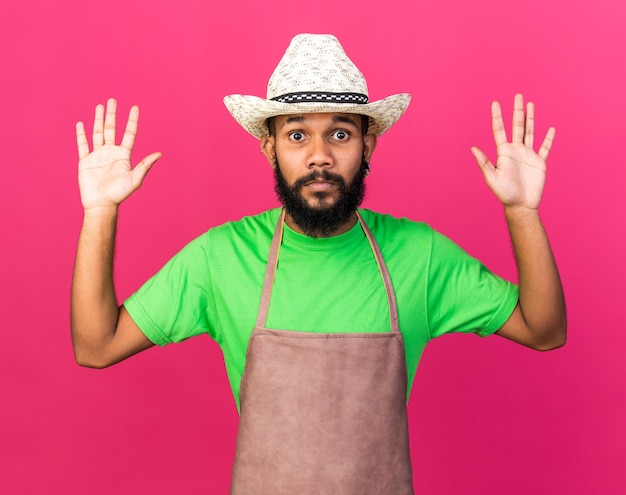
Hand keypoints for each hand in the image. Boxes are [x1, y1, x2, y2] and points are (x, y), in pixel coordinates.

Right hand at [76, 98, 160, 210]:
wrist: (101, 204)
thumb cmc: (119, 194)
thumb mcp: (135, 179)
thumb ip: (145, 165)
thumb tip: (160, 153)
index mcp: (124, 155)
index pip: (129, 134)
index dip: (132, 120)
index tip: (135, 107)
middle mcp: (111, 153)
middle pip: (112, 129)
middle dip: (112, 114)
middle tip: (112, 100)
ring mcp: (98, 156)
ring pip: (98, 133)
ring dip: (98, 119)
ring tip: (100, 106)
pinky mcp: (85, 161)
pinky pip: (83, 144)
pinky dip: (81, 134)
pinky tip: (81, 124)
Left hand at [471, 94, 554, 209]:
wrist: (521, 205)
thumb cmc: (504, 193)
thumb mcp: (492, 177)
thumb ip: (483, 163)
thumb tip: (472, 148)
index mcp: (503, 152)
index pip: (499, 130)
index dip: (497, 116)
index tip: (495, 103)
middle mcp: (516, 151)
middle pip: (517, 126)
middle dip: (517, 111)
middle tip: (518, 95)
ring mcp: (528, 155)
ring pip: (530, 132)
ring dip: (531, 118)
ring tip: (531, 104)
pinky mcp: (539, 162)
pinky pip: (545, 148)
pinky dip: (548, 139)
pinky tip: (550, 129)